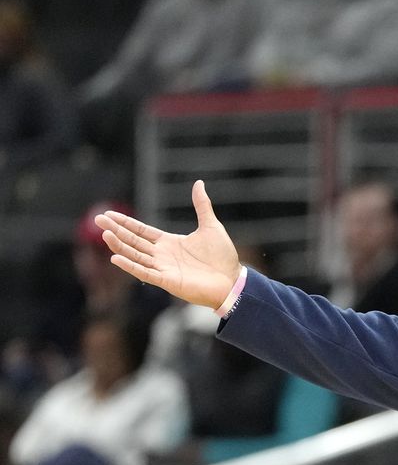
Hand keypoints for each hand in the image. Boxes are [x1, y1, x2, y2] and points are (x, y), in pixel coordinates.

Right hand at [95, 180, 240, 308]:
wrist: (233, 280)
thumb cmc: (223, 257)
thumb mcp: (210, 226)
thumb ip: (201, 205)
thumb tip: (198, 183)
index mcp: (169, 243)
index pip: (141, 231)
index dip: (125, 223)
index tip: (108, 215)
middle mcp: (162, 255)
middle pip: (133, 241)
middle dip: (116, 230)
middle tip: (98, 219)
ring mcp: (163, 268)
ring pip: (135, 255)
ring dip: (119, 246)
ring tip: (105, 234)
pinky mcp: (167, 281)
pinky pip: (145, 273)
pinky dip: (131, 266)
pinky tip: (116, 258)